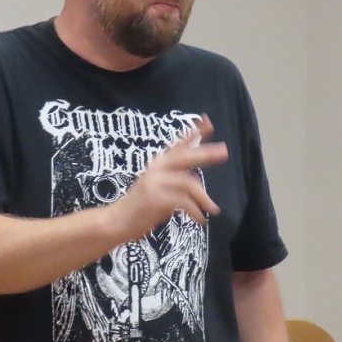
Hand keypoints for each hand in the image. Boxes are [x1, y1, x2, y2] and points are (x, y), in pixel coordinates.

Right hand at [108, 114, 227, 240]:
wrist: (118, 221)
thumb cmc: (140, 206)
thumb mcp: (158, 187)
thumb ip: (175, 180)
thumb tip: (197, 179)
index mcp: (157, 164)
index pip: (178, 145)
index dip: (193, 132)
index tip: (207, 120)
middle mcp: (156, 169)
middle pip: (184, 157)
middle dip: (205, 154)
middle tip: (224, 151)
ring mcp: (155, 183)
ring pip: (188, 183)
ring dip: (203, 198)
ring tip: (213, 208)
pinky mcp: (156, 198)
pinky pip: (184, 202)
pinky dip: (195, 211)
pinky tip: (199, 219)